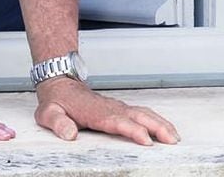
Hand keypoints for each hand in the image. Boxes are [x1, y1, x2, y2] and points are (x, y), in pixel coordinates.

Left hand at [33, 77, 178, 145]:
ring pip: (142, 112)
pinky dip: (156, 120)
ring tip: (174, 137)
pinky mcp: (120, 108)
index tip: (145, 139)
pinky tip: (166, 129)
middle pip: (135, 115)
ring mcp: (116, 107)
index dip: (131, 129)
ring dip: (159, 123)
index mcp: (94, 111)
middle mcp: (109, 108)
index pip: (115, 121)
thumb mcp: (49, 113)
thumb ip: (58, 123)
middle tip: (171, 139)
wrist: (60, 82)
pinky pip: (141, 112)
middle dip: (154, 126)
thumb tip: (69, 134)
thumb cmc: (57, 101)